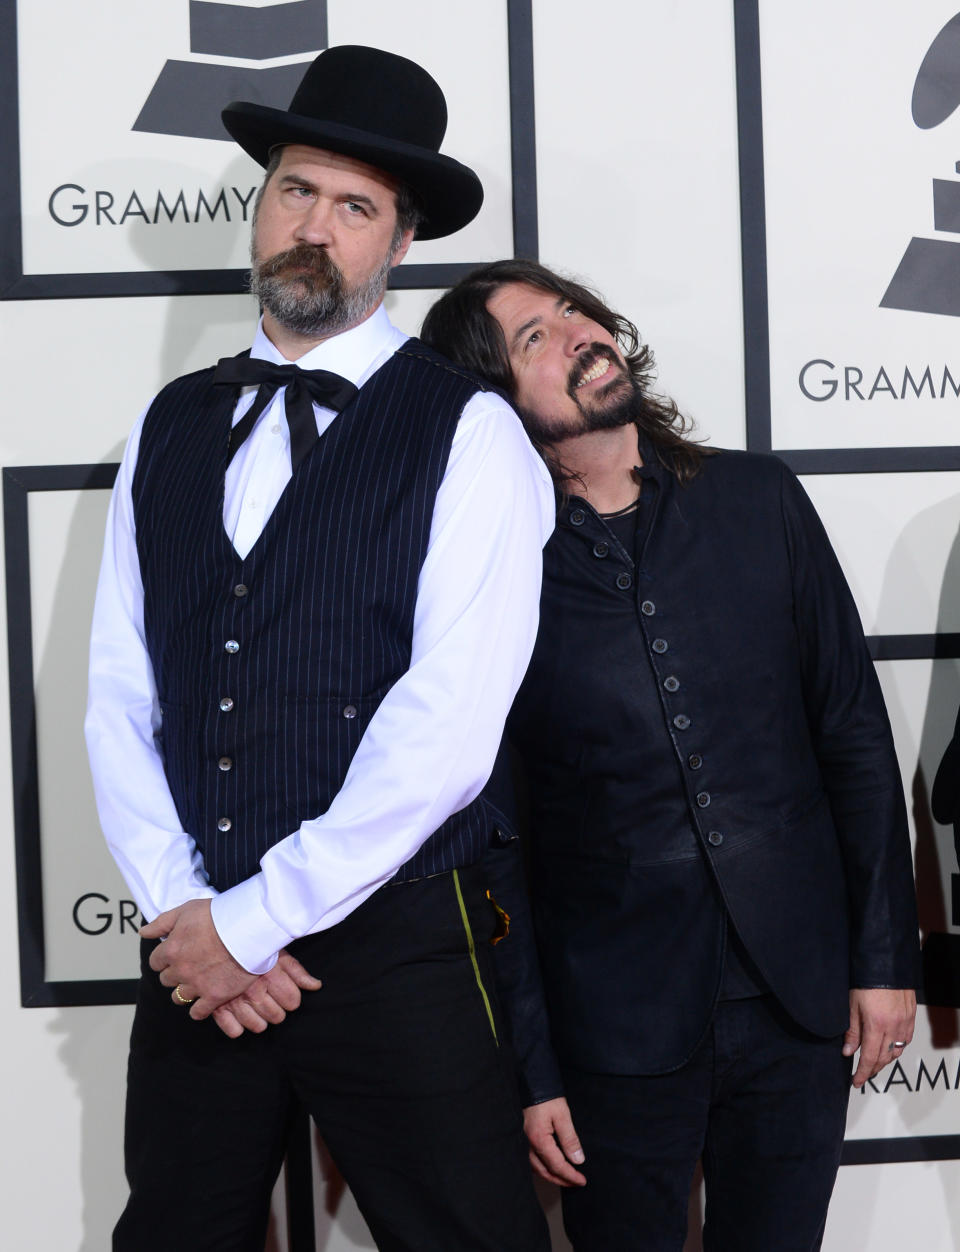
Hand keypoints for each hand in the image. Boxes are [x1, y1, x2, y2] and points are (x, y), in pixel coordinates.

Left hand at [144, 899, 256, 1018]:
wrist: (248, 927)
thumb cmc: (219, 915)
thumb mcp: (186, 910)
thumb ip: (161, 923)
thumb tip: (143, 932)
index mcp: (171, 949)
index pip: (155, 962)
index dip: (165, 958)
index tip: (175, 954)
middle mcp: (180, 970)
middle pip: (166, 980)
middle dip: (175, 973)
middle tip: (189, 965)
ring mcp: (197, 985)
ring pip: (178, 997)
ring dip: (184, 990)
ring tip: (196, 982)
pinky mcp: (214, 996)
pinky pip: (198, 1012)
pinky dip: (199, 1009)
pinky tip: (204, 1001)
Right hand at [212, 950, 322, 1038]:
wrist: (216, 937)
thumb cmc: (249, 944)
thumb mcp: (277, 952)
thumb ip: (297, 971)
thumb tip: (316, 986)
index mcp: (270, 976)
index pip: (292, 1001)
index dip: (291, 997)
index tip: (285, 991)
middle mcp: (253, 991)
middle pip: (276, 1017)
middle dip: (277, 1009)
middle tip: (270, 998)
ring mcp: (234, 1002)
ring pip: (257, 1027)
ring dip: (259, 1019)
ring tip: (255, 1005)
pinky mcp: (217, 1008)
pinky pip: (234, 1031)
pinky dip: (237, 1025)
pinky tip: (239, 1013)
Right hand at [523, 1096, 585, 1186]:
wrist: (530, 1082)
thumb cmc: (546, 1096)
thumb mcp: (562, 1115)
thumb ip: (570, 1139)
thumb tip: (578, 1160)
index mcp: (539, 1140)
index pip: (557, 1166)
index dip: (571, 1175)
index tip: (582, 1181)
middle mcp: (528, 1144)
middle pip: (545, 1171)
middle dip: (561, 1180)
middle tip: (576, 1183)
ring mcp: (523, 1142)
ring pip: (536, 1168)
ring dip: (551, 1176)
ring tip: (565, 1177)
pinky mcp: (522, 1137)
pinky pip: (532, 1160)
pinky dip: (542, 1168)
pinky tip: (550, 1166)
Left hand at [843, 987, 916, 1087]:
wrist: (886, 964)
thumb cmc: (865, 982)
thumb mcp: (852, 1006)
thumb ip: (852, 1031)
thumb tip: (848, 1052)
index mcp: (876, 1025)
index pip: (870, 1057)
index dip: (862, 1072)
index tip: (856, 1081)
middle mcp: (893, 1027)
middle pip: (884, 1058)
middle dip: (873, 1069)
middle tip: (862, 1074)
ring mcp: (904, 1023)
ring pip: (897, 1051)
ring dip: (885, 1060)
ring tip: (874, 1063)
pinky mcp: (911, 1017)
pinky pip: (905, 1040)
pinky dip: (897, 1048)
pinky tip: (889, 1048)